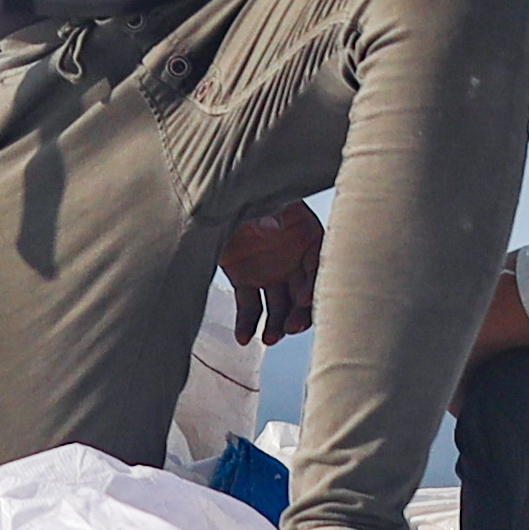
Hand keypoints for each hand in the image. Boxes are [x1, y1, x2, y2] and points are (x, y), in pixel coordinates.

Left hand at [212, 201, 323, 355]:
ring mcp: (271, 272)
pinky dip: (248, 324)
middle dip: (299, 312)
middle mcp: (293, 258)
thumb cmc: (245, 190)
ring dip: (277, 324)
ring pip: (279, 306)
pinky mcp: (246, 281)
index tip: (303, 297)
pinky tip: (243, 338)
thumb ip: (271, 212)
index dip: (313, 283)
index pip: (317, 265)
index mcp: (306, 234)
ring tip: (269, 339)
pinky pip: (251, 308)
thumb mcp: (264, 198)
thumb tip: (275, 228)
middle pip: (302, 291)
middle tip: (290, 327)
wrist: (211, 197)